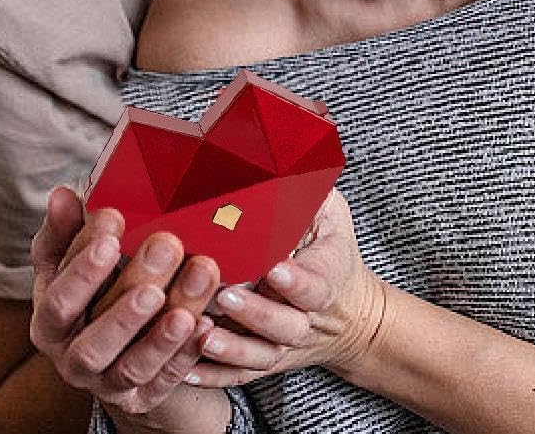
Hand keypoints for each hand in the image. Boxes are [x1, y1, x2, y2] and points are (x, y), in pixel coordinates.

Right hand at [29, 185, 221, 416]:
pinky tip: (204, 324)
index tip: (113, 222)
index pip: (60, 300)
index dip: (84, 266)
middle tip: (166, 247)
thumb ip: (65, 230)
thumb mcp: (69, 260)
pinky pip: (163, 382)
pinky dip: (184, 355)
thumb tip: (62, 195)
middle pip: (97, 339)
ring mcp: (106, 385)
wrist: (110, 344)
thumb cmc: (88, 286)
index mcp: (48, 324)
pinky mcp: (141, 398)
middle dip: (131, 296)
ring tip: (189, 297)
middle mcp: (71, 361)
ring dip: (161, 334)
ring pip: (132, 366)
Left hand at [185, 189, 385, 387]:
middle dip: (255, 312)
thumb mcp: (332, 216)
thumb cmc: (331, 252)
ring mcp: (282, 344)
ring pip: (259, 354)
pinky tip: (185, 368)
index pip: (314, 284)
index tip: (276, 269)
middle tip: (225, 296)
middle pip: (283, 323)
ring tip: (200, 333)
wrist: (350, 317)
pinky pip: (239, 376)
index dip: (296, 280)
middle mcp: (304, 318)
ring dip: (230, 347)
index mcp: (325, 280)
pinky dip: (213, 375)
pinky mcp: (264, 361)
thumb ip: (310, 193)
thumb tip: (286, 157)